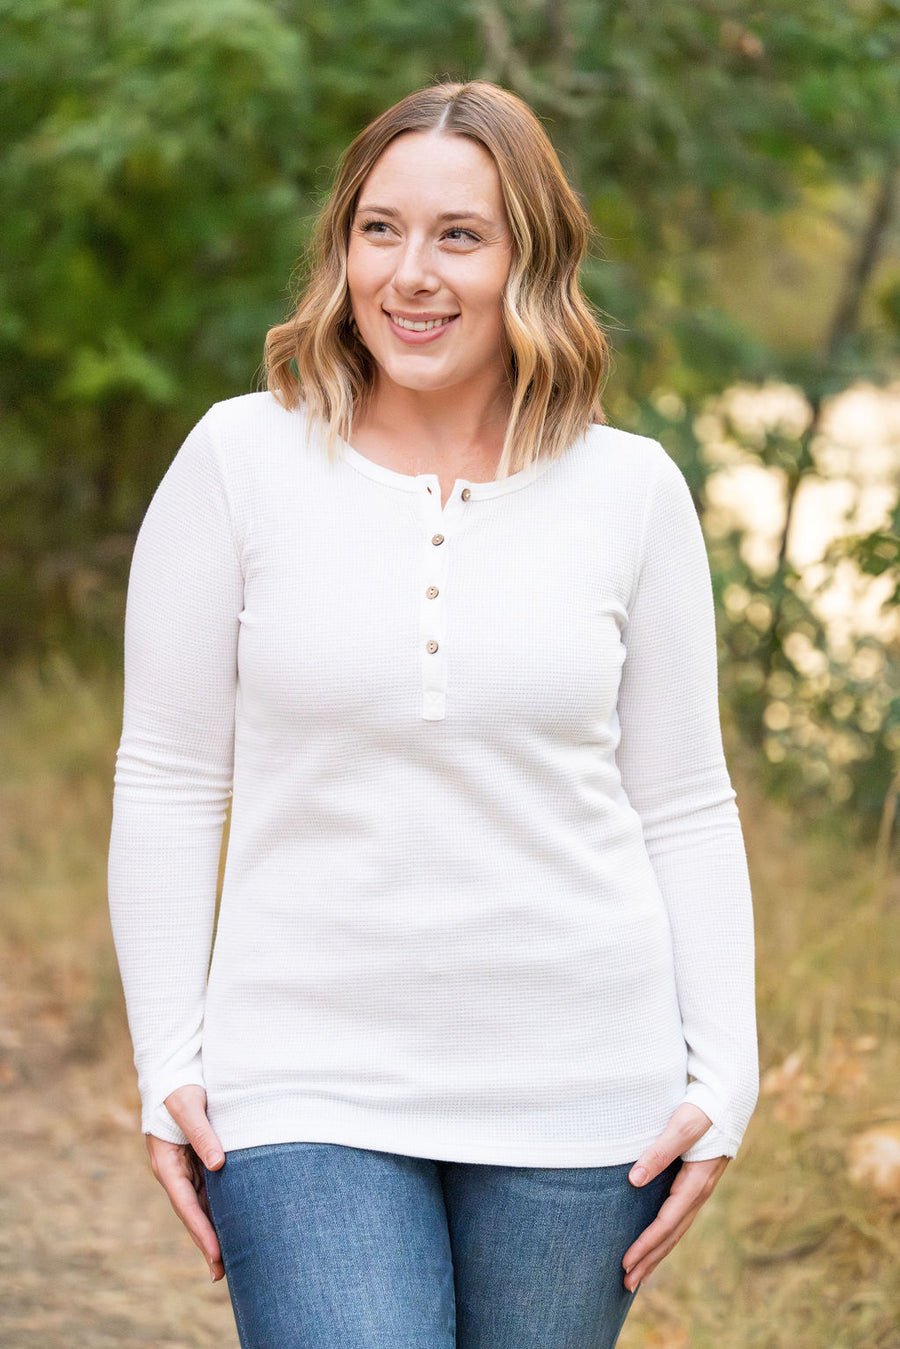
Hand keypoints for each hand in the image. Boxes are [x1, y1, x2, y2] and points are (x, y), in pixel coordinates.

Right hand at [145, 1084, 225, 1282]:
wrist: (175, 1069)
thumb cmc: (179, 1087)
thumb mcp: (188, 1106)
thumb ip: (202, 1133)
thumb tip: (219, 1164)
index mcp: (167, 1163)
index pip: (186, 1205)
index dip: (202, 1231)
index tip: (217, 1254)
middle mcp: (176, 1170)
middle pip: (195, 1212)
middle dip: (209, 1241)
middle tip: (225, 1272)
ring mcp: (188, 1166)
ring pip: (205, 1203)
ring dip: (217, 1227)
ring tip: (237, 1256)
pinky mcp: (200, 1158)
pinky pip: (212, 1187)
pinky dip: (223, 1205)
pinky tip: (239, 1220)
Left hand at [622, 1103, 728, 1292]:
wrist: (730, 1096)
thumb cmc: (705, 1109)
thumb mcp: (682, 1126)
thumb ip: (659, 1151)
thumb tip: (634, 1180)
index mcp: (697, 1182)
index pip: (667, 1222)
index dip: (646, 1244)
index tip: (625, 1262)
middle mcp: (700, 1191)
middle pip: (672, 1235)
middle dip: (650, 1260)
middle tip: (625, 1283)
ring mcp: (699, 1189)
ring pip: (676, 1229)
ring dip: (656, 1253)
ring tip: (637, 1275)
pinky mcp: (695, 1182)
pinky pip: (678, 1216)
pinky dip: (664, 1235)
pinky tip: (654, 1242)